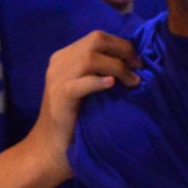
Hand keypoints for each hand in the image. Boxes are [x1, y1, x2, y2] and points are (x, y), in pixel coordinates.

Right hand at [26, 31, 139, 179]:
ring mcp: (56, 80)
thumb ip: (101, 72)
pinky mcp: (59, 98)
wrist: (49, 149)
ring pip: (89, 58)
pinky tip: (111, 85)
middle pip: (95, 40)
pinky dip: (97, 82)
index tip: (138, 61)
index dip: (121, 45)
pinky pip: (79, 84)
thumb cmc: (75, 121)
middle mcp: (59, 63)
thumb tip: (134, 63)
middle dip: (123, 50)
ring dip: (117, 67)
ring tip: (132, 82)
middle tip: (139, 68)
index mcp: (65, 58)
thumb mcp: (88, 90)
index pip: (96, 37)